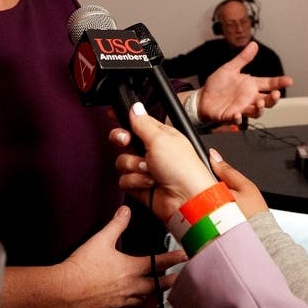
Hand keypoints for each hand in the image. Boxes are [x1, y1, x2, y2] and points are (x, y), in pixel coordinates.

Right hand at [55, 204, 186, 307]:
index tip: (186, 257)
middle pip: (155, 286)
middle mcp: (129, 287)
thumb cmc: (82, 266)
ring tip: (157, 291)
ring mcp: (119, 300)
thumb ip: (116, 224)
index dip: (173, 259)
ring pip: (142, 298)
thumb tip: (125, 210)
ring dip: (151, 294)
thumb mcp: (100, 239)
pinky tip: (129, 301)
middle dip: (169, 282)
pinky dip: (132, 303)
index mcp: (131, 268)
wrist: (64, 291)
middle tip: (179, 279)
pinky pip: (126, 307)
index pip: (158, 263)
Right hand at [113, 117, 269, 219]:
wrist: (187, 200)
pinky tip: (149, 184)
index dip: (126, 123)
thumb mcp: (161, 139)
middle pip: (125, 142)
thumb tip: (135, 107)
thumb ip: (143, 123)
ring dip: (134, 167)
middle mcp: (153, 151)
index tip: (121, 124)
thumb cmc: (184, 169)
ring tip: (150, 171)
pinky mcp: (141, 186)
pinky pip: (124, 180)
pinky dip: (136, 182)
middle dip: (125, 143)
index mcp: (161, 136)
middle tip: (128, 143)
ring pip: (122, 162)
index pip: (137, 124)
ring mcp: (146, 169)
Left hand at [197, 41, 292, 122]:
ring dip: (260, 109)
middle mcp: (249, 98)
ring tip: (259, 103)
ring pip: (256, 112)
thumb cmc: (217, 85)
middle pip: (267, 101)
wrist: (202, 98)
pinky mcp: (230, 116)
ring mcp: (241, 108)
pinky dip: (238, 119)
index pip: (269, 84)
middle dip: (273, 99)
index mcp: (250, 86)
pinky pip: (236, 120)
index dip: (279, 82)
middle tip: (275, 94)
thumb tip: (254, 45)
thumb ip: (242, 59)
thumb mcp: (230, 68)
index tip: (289, 80)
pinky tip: (237, 114)